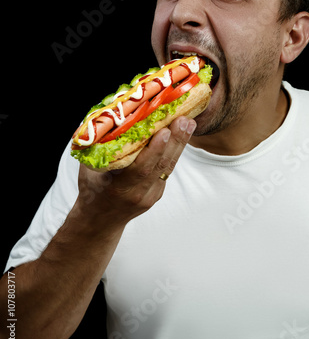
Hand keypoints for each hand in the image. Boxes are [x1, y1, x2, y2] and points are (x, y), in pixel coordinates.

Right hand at [76, 116, 196, 228]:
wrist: (100, 219)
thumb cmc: (92, 189)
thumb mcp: (88, 169)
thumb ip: (98, 148)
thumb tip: (108, 119)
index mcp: (119, 187)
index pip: (141, 169)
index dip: (154, 150)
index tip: (165, 131)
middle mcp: (137, 193)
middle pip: (160, 166)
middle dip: (174, 141)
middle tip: (184, 120)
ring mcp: (150, 195)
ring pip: (167, 167)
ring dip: (180, 144)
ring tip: (188, 123)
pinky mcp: (157, 193)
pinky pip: (166, 170)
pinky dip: (174, 151)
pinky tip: (180, 135)